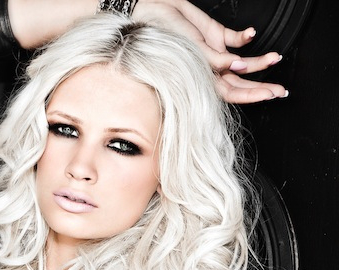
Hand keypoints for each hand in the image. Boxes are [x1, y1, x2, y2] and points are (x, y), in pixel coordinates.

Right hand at [133, 0, 287, 103]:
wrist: (154, 9)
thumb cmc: (162, 33)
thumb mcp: (190, 49)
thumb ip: (216, 59)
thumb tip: (240, 66)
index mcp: (200, 78)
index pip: (229, 93)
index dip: (250, 95)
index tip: (269, 94)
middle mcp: (210, 68)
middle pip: (239, 82)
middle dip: (261, 86)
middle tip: (280, 89)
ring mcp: (215, 52)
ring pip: (242, 63)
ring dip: (260, 61)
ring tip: (274, 57)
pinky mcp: (216, 34)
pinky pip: (235, 39)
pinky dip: (245, 37)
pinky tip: (251, 34)